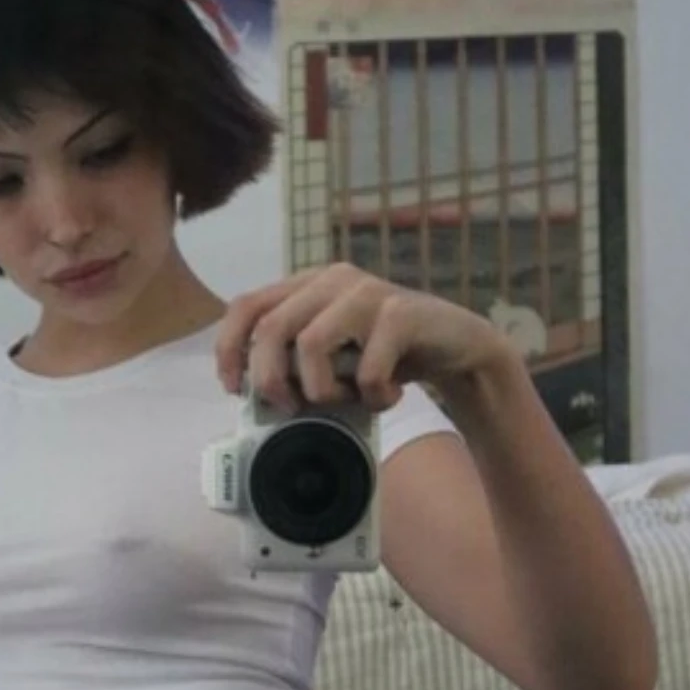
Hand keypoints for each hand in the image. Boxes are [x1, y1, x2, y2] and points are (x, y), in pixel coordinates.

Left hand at [214, 263, 517, 415]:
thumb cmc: (387, 358)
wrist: (459, 348)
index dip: (230, 348)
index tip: (234, 389)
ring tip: (348, 401)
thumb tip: (252, 396)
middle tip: (293, 408)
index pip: (246, 305)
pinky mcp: (401, 312)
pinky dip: (373, 395)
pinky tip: (388, 397)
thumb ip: (296, 362)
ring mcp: (367, 292)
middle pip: (270, 329)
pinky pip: (366, 366)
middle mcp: (332, 281)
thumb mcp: (334, 358)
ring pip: (310, 345)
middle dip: (271, 381)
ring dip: (322, 390)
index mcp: (308, 286)